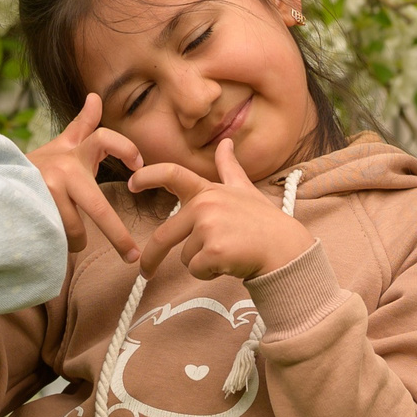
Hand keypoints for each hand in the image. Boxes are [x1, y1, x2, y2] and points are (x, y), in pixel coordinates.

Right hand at [32, 93, 145, 262]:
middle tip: (133, 256)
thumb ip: (82, 126)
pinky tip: (54, 242)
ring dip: (76, 241)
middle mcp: (61, 169)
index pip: (104, 139)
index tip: (140, 166)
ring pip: (76, 230)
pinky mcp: (31, 211)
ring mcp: (44, 191)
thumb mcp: (60, 145)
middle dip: (118, 235)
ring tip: (71, 240)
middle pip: (98, 207)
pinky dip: (59, 245)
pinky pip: (56, 238)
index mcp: (73, 152)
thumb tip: (95, 97)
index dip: (125, 148)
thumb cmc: (38, 166)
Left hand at [127, 139, 314, 280]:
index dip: (148, 176)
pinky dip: (209, 273)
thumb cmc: (265, 222)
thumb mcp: (245, 190)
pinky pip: (195, 270)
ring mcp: (208, 227)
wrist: (286, 250)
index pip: (172, 174)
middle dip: (151, 257)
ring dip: (201, 262)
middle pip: (164, 235)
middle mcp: (205, 205)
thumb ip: (229, 168)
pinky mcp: (213, 250)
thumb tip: (226, 142)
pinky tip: (229, 264)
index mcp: (208, 191)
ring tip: (227, 254)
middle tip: (145, 272)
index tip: (131, 183)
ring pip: (184, 256)